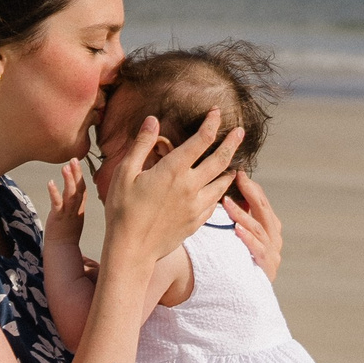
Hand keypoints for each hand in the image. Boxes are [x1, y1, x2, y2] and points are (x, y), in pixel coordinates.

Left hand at [44, 158, 89, 245]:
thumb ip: (74, 206)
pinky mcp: (58, 218)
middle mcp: (76, 209)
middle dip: (77, 173)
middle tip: (74, 158)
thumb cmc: (66, 234)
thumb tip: (72, 196)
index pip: (82, 189)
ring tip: (65, 167)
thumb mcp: (73, 217)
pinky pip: (58, 203)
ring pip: (71, 194)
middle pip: (79, 189)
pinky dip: (55, 193)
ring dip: (69, 180)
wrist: (61, 249)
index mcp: (80, 208)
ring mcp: (68, 213)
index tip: (77, 162)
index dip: (80, 176)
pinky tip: (51, 182)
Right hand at [101, 110, 243, 261]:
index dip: (211, 124)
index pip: (201, 140)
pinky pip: (216, 202)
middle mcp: (190, 186)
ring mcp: (197, 206)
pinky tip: (220, 188)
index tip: (217, 112)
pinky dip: (221, 191)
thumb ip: (142, 145)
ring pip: (223, 183)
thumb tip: (153, 120)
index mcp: (173, 170)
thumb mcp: (125, 173)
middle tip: (241, 131)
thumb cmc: (122, 210)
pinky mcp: (197, 221)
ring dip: (231, 169)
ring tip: (235, 161)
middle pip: (220, 160)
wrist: (132, 250)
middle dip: (232, 143)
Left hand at [222, 171, 283, 280]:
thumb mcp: (243, 236)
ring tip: (227, 203)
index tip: (237, 173)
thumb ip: (241, 217)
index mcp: (270, 227)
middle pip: (263, 210)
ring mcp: (273, 252)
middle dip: (250, 193)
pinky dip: (248, 238)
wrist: (250, 295)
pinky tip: (237, 230)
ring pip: (258, 228)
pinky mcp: (267, 266)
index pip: (262, 202)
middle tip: (237, 179)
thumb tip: (224, 193)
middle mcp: (274, 237)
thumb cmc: (242, 261)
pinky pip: (258, 249)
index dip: (251, 187)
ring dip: (242, 214)